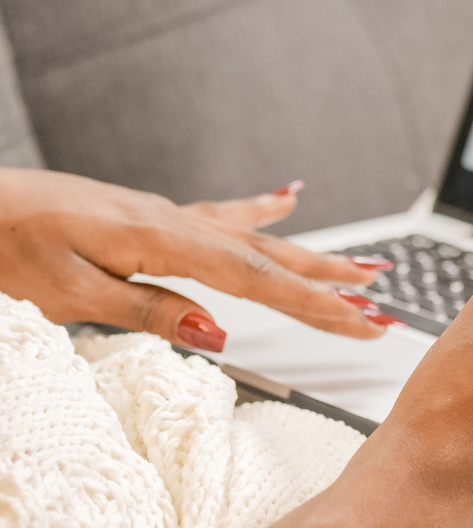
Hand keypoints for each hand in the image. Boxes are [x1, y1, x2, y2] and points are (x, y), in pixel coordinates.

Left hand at [0, 168, 393, 350]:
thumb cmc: (15, 243)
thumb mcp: (71, 292)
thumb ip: (148, 309)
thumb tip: (215, 330)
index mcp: (166, 242)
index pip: (257, 280)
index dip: (315, 304)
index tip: (361, 320)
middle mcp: (180, 223)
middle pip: (272, 256)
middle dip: (330, 282)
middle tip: (381, 300)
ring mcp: (175, 216)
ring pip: (260, 237)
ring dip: (314, 253)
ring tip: (362, 263)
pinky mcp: (162, 217)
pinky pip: (229, 211)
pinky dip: (266, 207)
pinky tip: (291, 197)